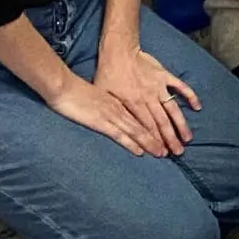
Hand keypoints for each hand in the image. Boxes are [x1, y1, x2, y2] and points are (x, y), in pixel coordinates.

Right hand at [45, 73, 160, 156]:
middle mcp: (121, 108)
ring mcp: (112, 115)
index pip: (145, 116)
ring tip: (162, 153)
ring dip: (151, 143)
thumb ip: (112, 103)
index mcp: (122, 101)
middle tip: (174, 150)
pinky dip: (131, 144)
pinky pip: (119, 135)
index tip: (169, 137)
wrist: (64, 85)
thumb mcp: (101, 94)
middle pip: (146, 124)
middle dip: (161, 138)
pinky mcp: (101, 122)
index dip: (158, 128)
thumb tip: (118, 112)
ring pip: (137, 131)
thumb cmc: (79, 90)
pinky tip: (140, 152)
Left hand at [95, 38, 196, 155]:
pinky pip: (180, 87)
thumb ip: (114, 112)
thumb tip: (121, 129)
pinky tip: (197, 107)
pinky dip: (190, 96)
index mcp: (133, 103)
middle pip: (161, 122)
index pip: (146, 127)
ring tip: (188, 138)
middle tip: (178, 152)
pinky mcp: (164, 76)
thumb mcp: (103, 95)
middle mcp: (148, 97)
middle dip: (170, 139)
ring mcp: (158, 86)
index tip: (162, 153)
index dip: (154, 141)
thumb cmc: (107, 74)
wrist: (118, 51)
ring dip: (181, 124)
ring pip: (173, 109)